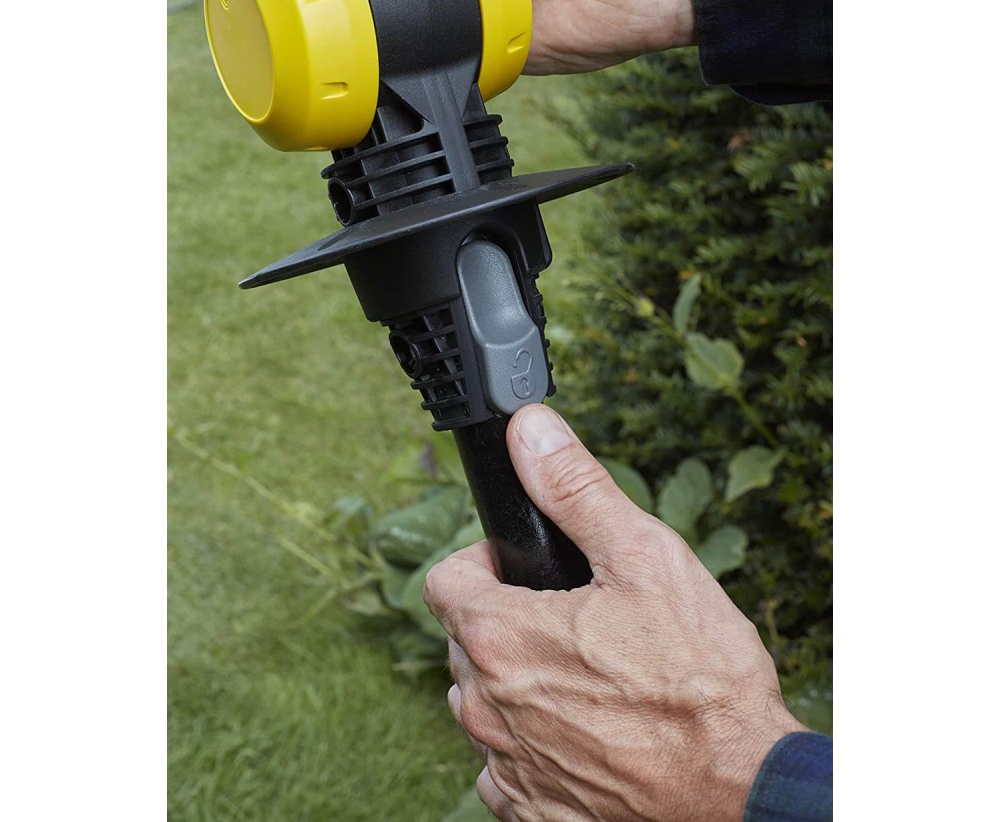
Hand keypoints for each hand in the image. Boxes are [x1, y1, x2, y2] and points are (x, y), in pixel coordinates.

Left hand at [424, 404, 802, 820]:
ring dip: (516, 681)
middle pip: (465, 640)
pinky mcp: (533, 810)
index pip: (444, 580)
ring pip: (484, 701)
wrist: (742, 789)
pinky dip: (532, 741)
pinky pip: (506, 766)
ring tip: (584, 674)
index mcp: (501, 638)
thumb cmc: (699, 676)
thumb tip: (530, 431)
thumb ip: (575, 487)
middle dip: (504, 618)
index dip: (482, 561)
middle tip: (571, 617)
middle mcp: (488, 707)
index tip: (522, 567)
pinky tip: (584, 729)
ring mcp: (507, 766)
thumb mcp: (642, 556)